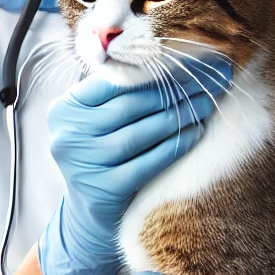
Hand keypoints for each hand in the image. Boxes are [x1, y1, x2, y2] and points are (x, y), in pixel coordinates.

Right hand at [39, 61, 229, 274]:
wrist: (87, 215)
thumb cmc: (100, 155)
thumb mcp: (94, 121)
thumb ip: (117, 93)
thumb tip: (173, 60)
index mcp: (65, 108)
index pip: (114, 80)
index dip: (156, 69)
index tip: (191, 60)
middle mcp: (68, 133)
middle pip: (132, 103)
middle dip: (175, 89)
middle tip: (210, 79)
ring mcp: (84, 163)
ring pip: (142, 131)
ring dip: (180, 115)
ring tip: (208, 103)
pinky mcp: (104, 189)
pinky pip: (149, 161)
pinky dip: (176, 145)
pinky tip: (196, 132)